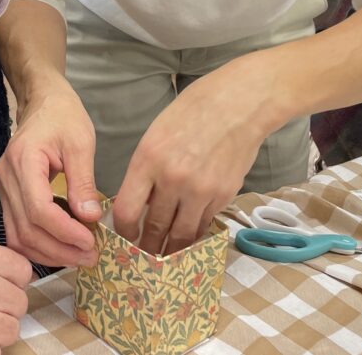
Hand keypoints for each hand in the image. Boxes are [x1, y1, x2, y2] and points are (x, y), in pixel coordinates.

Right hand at [0, 78, 102, 267]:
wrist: (43, 102)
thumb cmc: (63, 116)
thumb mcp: (80, 143)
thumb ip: (83, 181)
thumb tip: (91, 218)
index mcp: (23, 160)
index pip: (38, 209)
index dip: (65, 232)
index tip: (91, 242)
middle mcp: (6, 177)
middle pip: (26, 228)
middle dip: (59, 249)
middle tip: (90, 257)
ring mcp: (3, 188)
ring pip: (17, 235)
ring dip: (48, 253)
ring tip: (79, 257)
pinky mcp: (8, 195)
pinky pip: (17, 229)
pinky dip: (38, 244)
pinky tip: (62, 247)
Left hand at [113, 57, 271, 255]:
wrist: (239, 104)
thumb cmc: (193, 111)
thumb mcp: (156, 134)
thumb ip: (146, 170)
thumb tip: (139, 202)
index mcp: (148, 159)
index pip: (127, 211)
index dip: (123, 232)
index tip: (124, 237)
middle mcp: (172, 179)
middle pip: (154, 228)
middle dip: (147, 247)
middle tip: (143, 258)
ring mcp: (200, 190)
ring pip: (181, 234)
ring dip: (172, 249)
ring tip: (165, 257)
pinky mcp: (223, 195)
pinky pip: (204, 224)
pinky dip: (195, 233)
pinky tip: (190, 237)